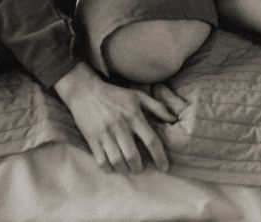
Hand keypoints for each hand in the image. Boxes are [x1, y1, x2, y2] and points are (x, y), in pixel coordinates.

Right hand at [53, 63, 176, 173]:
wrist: (86, 91)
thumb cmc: (115, 95)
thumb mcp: (138, 96)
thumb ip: (158, 107)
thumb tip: (174, 119)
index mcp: (135, 116)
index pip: (151, 141)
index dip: (160, 157)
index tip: (165, 168)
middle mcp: (121, 126)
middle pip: (133, 156)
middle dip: (139, 167)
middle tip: (141, 168)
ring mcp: (105, 134)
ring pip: (117, 161)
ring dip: (125, 169)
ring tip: (128, 168)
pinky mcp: (92, 139)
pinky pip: (101, 161)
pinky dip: (109, 168)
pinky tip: (113, 166)